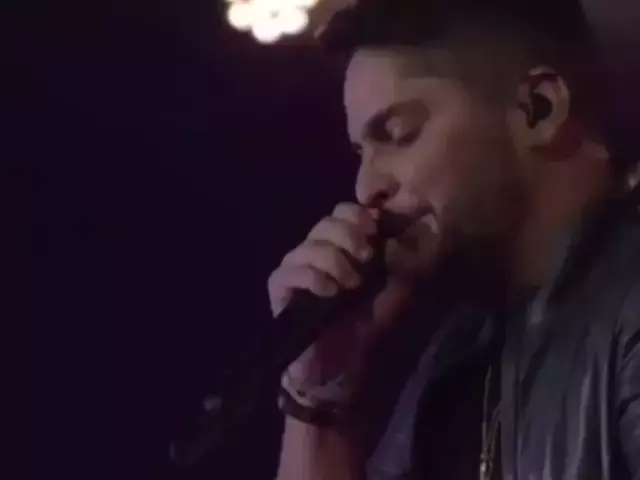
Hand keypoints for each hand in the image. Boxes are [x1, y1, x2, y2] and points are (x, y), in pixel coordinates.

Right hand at [267, 203, 410, 397]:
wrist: (344, 363)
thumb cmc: (368, 322)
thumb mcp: (392, 285)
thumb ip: (393, 254)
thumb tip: (391, 227)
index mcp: (343, 244)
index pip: (343, 212)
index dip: (357, 216)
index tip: (374, 232)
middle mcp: (317, 250)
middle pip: (325, 223)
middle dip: (348, 236)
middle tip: (366, 258)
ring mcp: (296, 267)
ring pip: (309, 246)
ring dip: (333, 260)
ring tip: (350, 284)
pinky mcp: (280, 287)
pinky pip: (289, 271)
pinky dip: (313, 278)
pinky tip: (330, 292)